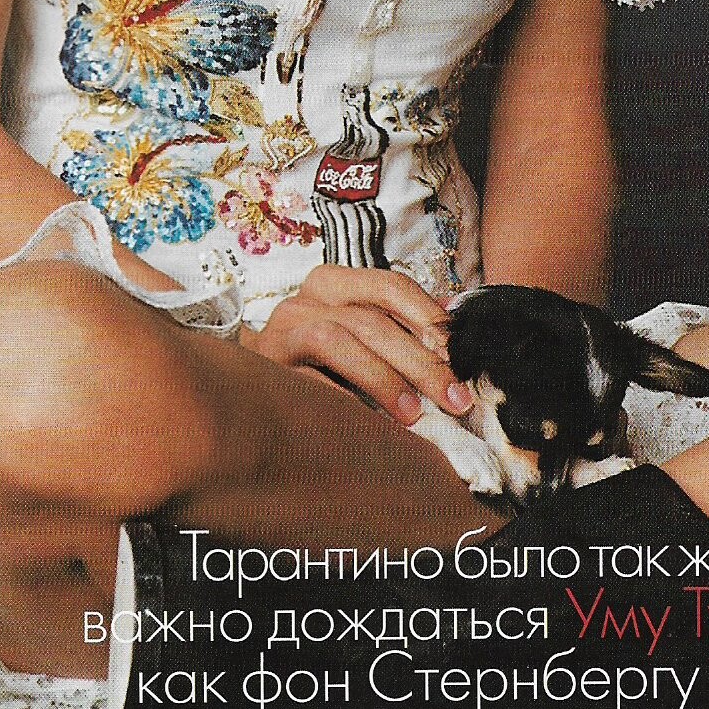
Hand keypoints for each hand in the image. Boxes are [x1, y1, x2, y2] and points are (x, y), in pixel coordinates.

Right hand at [243, 264, 474, 424]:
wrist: (248, 385)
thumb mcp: (355, 335)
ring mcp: (283, 331)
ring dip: (383, 379)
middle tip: (455, 399)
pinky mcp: (268, 368)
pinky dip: (344, 401)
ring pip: (339, 341)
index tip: (460, 354)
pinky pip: (310, 382)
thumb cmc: (315, 362)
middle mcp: (305, 299)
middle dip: (421, 362)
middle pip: (373, 322)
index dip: (429, 317)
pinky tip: (369, 426)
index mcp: (333, 283)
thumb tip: (453, 343)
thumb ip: (396, 331)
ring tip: (413, 414)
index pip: (389, 286)